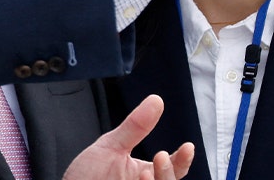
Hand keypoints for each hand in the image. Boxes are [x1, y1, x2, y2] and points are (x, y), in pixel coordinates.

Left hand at [62, 95, 194, 179]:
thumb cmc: (86, 176)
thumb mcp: (110, 147)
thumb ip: (135, 127)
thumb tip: (156, 100)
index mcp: (144, 174)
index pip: (172, 170)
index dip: (182, 160)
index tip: (187, 146)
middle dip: (169, 171)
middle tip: (160, 156)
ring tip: (144, 173)